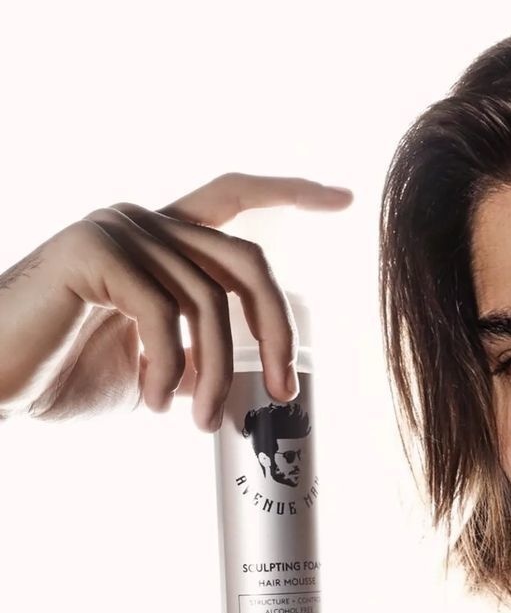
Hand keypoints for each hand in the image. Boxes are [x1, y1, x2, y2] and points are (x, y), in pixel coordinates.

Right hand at [0, 172, 352, 430]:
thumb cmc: (67, 372)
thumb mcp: (157, 366)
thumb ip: (204, 354)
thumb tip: (258, 378)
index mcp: (163, 242)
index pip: (234, 198)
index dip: (289, 193)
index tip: (341, 200)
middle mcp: (146, 222)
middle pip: (248, 263)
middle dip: (277, 332)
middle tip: (281, 390)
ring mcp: (118, 230)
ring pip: (209, 300)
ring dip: (214, 373)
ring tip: (195, 418)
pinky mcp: (92, 251)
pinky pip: (164, 312)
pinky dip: (168, 367)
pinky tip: (154, 401)